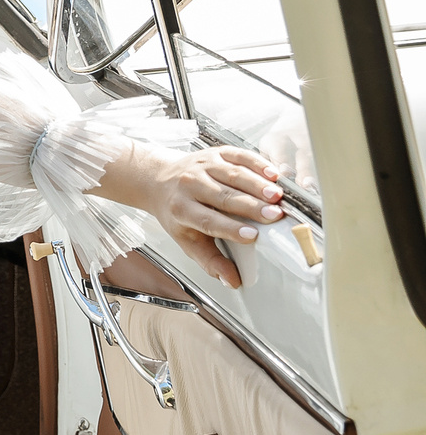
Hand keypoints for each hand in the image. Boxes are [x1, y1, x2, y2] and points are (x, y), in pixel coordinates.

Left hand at [97, 142, 284, 289]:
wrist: (158, 180)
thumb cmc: (177, 213)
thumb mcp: (187, 239)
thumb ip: (210, 261)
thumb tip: (233, 281)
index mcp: (182, 209)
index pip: (208, 221)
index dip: (231, 229)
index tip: (253, 236)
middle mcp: (190, 185)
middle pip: (223, 196)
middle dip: (250, 206)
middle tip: (274, 215)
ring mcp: (203, 166)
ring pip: (232, 174)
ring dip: (256, 184)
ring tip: (277, 195)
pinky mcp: (215, 152)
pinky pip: (237, 155)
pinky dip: (256, 163)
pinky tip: (273, 173)